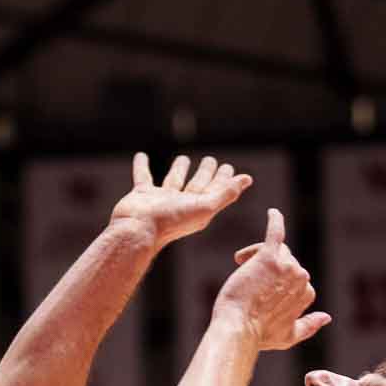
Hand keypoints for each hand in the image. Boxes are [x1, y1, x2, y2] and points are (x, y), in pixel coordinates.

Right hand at [110, 152, 251, 251]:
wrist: (138, 230)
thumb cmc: (172, 222)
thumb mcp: (205, 207)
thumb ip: (226, 194)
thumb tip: (248, 179)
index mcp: (198, 209)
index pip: (215, 190)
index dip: (224, 179)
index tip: (229, 167)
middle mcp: (181, 205)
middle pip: (196, 185)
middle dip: (205, 173)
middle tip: (211, 159)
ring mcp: (161, 200)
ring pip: (173, 180)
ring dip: (179, 169)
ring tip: (183, 158)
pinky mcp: (142, 195)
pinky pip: (143, 176)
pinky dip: (141, 166)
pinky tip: (141, 155)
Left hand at [213, 209, 330, 350]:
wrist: (238, 328)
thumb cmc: (259, 335)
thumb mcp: (289, 336)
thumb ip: (309, 326)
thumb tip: (327, 317)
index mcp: (306, 292)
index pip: (294, 276)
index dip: (276, 281)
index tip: (260, 291)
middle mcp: (301, 277)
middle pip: (286, 260)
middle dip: (268, 268)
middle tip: (246, 279)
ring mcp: (286, 265)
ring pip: (277, 250)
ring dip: (259, 255)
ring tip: (241, 264)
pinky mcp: (268, 256)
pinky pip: (276, 232)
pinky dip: (275, 220)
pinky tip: (272, 213)